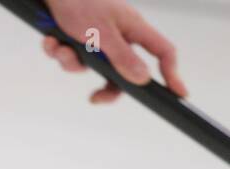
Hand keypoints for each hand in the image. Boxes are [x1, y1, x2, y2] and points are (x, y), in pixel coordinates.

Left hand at [42, 0, 186, 103]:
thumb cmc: (79, 1)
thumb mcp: (101, 33)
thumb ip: (122, 57)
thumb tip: (143, 79)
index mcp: (133, 28)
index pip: (162, 52)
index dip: (171, 73)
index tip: (178, 94)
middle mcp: (118, 35)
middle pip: (124, 72)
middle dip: (105, 87)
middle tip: (94, 99)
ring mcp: (97, 38)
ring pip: (91, 67)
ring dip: (71, 62)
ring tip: (60, 48)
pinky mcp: (77, 38)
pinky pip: (71, 57)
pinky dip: (58, 51)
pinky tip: (51, 40)